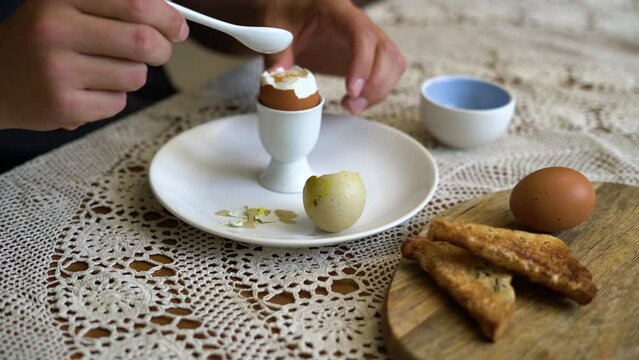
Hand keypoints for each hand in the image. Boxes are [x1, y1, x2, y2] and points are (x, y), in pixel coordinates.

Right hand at [0, 0, 188, 129]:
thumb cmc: (46, 39)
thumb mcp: (69, 6)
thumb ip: (117, 6)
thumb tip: (173, 19)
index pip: (137, 4)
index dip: (168, 18)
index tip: (178, 27)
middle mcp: (56, 29)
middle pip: (143, 42)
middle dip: (162, 49)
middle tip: (158, 51)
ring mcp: (57, 70)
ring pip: (135, 76)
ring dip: (133, 74)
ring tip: (104, 70)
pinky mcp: (63, 105)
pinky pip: (118, 102)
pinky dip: (113, 98)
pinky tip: (87, 90)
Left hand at [262, 0, 405, 113]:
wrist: (291, 10)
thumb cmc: (286, 14)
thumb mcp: (275, 29)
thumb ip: (277, 53)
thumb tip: (277, 78)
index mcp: (338, 11)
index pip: (362, 35)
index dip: (362, 63)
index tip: (352, 90)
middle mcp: (360, 23)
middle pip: (386, 51)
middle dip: (375, 84)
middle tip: (351, 105)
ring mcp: (369, 38)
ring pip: (393, 63)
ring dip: (380, 90)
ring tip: (353, 106)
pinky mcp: (369, 53)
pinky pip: (389, 70)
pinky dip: (379, 90)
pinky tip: (357, 101)